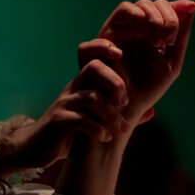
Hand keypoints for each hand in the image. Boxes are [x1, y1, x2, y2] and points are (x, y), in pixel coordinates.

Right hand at [0, 46, 130, 176]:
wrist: (42, 146)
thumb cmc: (73, 131)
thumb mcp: (98, 117)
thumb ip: (122, 112)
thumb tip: (151, 112)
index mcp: (83, 84)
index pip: (91, 56)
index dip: (103, 48)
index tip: (121, 54)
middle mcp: (73, 88)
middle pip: (93, 69)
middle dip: (115, 83)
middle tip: (125, 102)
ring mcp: (64, 104)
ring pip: (91, 98)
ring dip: (112, 114)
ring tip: (122, 130)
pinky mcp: (58, 121)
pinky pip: (79, 120)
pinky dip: (96, 129)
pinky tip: (106, 138)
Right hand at [85, 0, 194, 127]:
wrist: (126, 113)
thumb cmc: (146, 91)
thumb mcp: (170, 64)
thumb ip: (180, 37)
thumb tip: (192, 4)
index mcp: (145, 31)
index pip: (158, 6)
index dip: (171, 13)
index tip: (173, 39)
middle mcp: (128, 29)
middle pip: (145, 3)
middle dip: (160, 18)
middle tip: (165, 42)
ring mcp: (111, 37)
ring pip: (125, 8)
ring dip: (144, 18)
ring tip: (155, 44)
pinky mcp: (91, 55)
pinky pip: (90, 43)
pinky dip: (108, 43)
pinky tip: (119, 55)